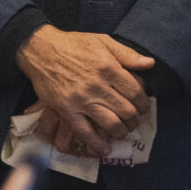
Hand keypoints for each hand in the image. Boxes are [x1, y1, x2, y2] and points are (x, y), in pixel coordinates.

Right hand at [14, 27, 153, 155]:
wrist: (41, 50)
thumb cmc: (73, 45)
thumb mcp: (102, 41)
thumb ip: (127, 54)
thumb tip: (150, 64)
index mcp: (108, 67)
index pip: (135, 92)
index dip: (143, 103)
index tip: (143, 107)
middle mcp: (97, 85)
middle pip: (126, 111)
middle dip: (135, 120)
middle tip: (135, 121)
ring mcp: (81, 100)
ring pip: (111, 124)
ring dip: (122, 132)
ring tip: (123, 131)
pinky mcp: (67, 111)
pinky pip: (86, 133)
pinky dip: (98, 144)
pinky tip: (105, 148)